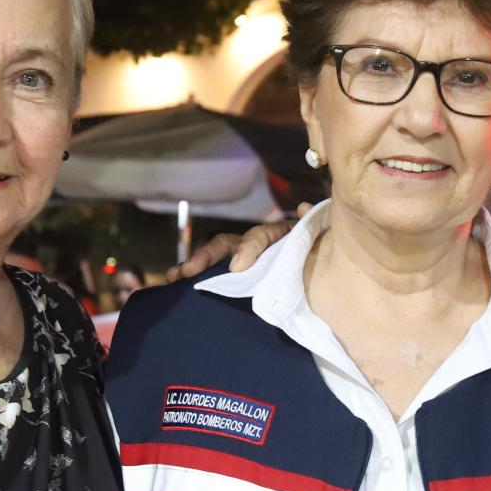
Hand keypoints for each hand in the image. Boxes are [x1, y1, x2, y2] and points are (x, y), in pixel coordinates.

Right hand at [163, 204, 306, 281]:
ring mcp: (241, 262)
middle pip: (224, 245)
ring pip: (213, 259)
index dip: (247, 250)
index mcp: (274, 237)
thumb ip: (308, 225)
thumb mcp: (313, 239)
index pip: (256, 238)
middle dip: (205, 256)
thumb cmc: (314, 255)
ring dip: (193, 265)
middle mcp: (253, 246)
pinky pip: (208, 277)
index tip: (237, 268)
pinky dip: (188, 277)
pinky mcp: (234, 280)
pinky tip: (171, 283)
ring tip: (174, 277)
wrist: (319, 278)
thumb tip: (303, 207)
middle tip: (187, 271)